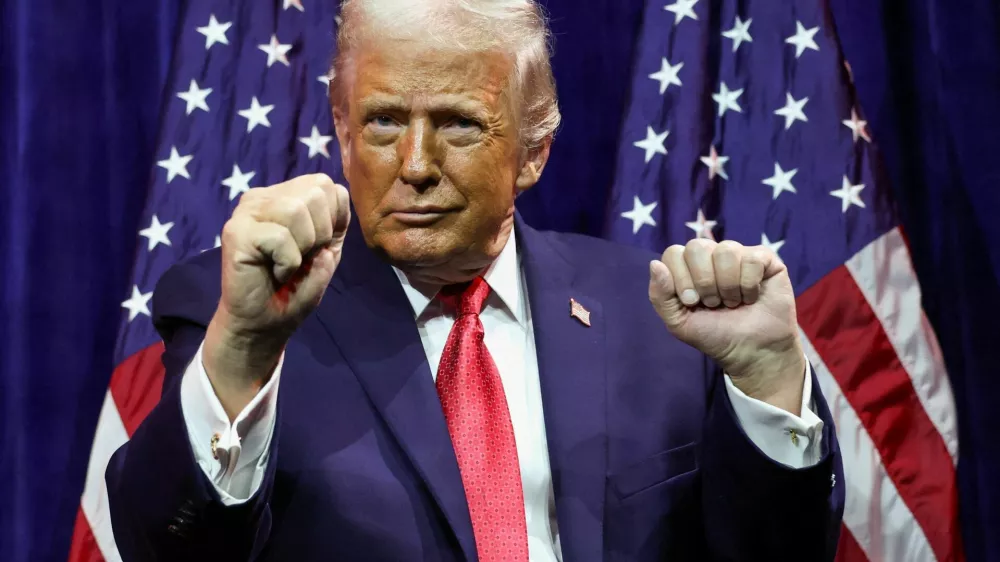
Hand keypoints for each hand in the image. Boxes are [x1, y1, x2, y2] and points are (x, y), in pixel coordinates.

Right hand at [204, 174, 350, 418]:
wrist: (264, 325)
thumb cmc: (294, 290)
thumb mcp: (327, 253)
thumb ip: (335, 222)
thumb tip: (335, 194)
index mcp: (287, 196)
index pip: (327, 185)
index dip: (334, 220)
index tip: (316, 247)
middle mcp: (265, 197)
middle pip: (316, 191)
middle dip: (320, 233)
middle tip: (301, 258)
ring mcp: (247, 212)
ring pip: (296, 210)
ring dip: (302, 248)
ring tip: (286, 265)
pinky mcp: (236, 231)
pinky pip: (280, 237)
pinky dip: (287, 263)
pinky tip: (274, 273)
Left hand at [648, 239, 805, 413]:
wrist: (752, 353)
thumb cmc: (715, 335)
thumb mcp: (678, 322)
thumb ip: (660, 295)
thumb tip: (654, 264)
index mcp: (687, 266)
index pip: (673, 253)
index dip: (681, 279)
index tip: (692, 302)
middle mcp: (711, 255)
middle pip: (696, 246)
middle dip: (704, 282)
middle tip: (714, 303)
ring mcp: (738, 254)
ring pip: (725, 250)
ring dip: (727, 286)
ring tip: (733, 303)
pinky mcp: (765, 258)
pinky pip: (752, 259)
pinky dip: (749, 285)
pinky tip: (751, 297)